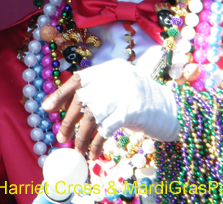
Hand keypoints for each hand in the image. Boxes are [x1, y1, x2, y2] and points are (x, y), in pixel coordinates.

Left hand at [42, 59, 179, 157]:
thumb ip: (101, 90)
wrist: (175, 110)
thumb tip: (73, 106)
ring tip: (76, 148)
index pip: (79, 78)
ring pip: (90, 116)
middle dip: (68, 120)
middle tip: (62, 136)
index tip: (46, 108)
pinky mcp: (130, 111)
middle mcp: (115, 77)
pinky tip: (92, 153)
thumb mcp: (123, 86)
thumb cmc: (146, 101)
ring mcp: (123, 93)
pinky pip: (104, 130)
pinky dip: (95, 144)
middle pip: (81, 99)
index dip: (60, 94)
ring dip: (80, 136)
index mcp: (111, 68)